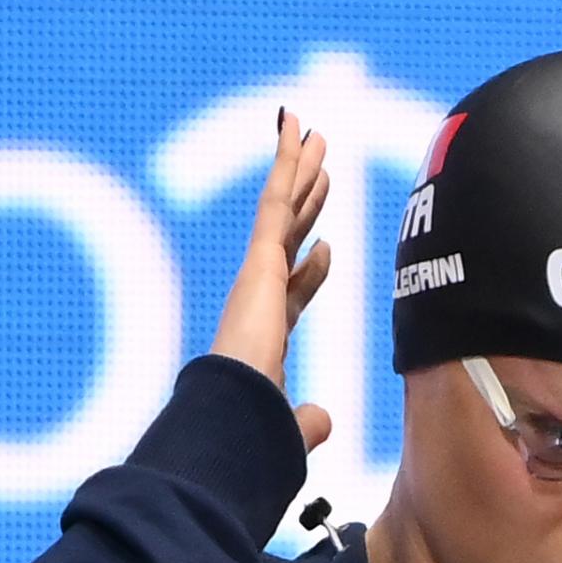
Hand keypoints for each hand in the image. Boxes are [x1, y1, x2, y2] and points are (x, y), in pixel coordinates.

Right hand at [208, 107, 334, 451]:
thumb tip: (322, 421)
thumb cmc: (253, 435)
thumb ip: (306, 422)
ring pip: (284, 206)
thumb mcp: (290, 427)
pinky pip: (277, 197)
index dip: (312, 268)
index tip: (328, 248)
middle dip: (307, 201)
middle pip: (290, 236)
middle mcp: (261, 296)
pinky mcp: (260, 257)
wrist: (233, 421)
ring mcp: (258, 274)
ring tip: (311, 131)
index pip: (294, 291)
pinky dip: (286, 160)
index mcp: (267, 334)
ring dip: (299, 167)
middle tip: (320, 166)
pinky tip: (294, 127)